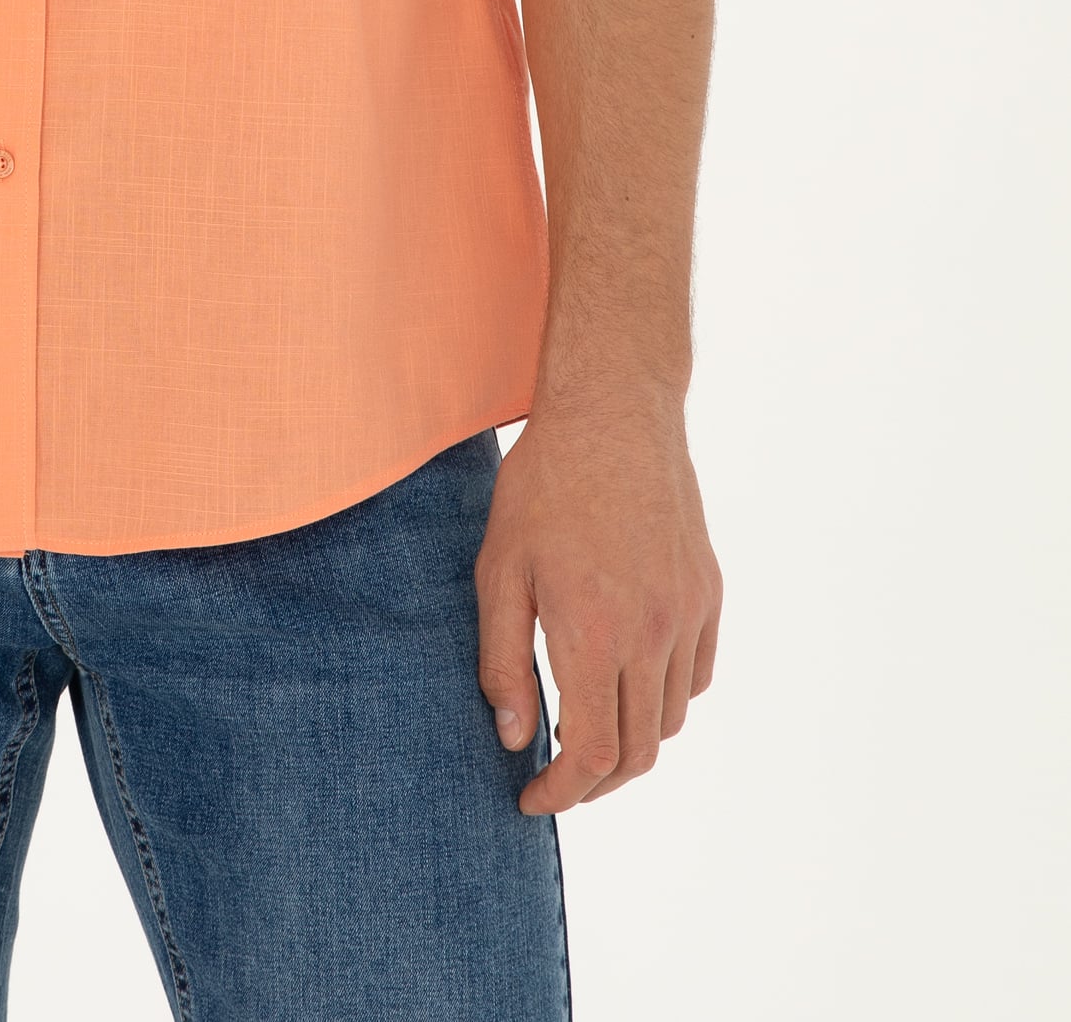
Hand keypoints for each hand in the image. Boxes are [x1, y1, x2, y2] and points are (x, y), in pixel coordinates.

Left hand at [474, 394, 720, 814]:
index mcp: (595, 634)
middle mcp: (652, 634)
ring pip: (671, 719)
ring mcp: (688, 614)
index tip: (531, 796)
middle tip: (556, 777)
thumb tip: (514, 736)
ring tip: (587, 729)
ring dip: (631, 742)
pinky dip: (665, 699)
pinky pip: (696, 676)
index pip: (590, 753)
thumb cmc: (544, 485)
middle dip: (595, 782)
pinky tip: (628, 682)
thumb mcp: (500, 570)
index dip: (560, 792)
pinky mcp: (708, 593)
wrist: (614, 411)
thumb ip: (504, 662)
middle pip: (638, 752)